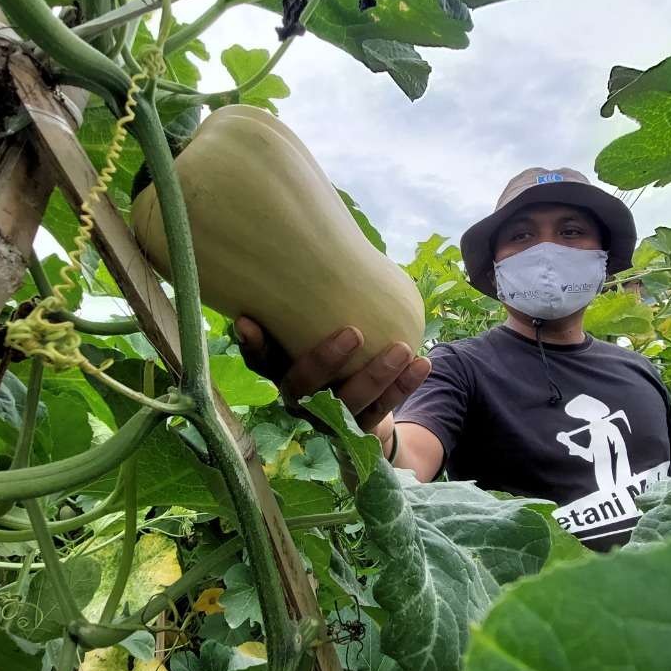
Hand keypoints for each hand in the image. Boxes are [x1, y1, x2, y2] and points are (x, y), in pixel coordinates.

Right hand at [233, 316, 431, 431]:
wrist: (364, 405)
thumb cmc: (338, 347)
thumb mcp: (322, 327)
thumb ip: (320, 301)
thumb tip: (332, 241)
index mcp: (282, 370)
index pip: (259, 362)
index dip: (253, 345)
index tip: (248, 320)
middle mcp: (299, 397)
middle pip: (303, 386)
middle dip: (326, 360)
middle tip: (354, 332)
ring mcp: (329, 419)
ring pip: (349, 402)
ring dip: (377, 374)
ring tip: (402, 348)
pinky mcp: (359, 430)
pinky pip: (382, 410)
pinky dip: (404, 386)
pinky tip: (421, 363)